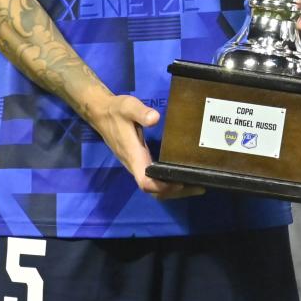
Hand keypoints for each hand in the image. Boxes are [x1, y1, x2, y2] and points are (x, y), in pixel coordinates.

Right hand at [83, 92, 204, 200]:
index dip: (163, 187)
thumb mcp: (128, 107)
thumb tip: (155, 118)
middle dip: (175, 192)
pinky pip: (152, 179)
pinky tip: (181, 175)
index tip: (181, 183)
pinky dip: (167, 182)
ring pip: (153, 187)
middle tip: (199, 187)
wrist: (102, 113)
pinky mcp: (138, 162)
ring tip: (195, 184)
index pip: (146, 182)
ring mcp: (136, 165)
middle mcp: (134, 165)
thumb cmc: (116, 111)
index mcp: (133, 156)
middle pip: (153, 190)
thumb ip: (141, 112)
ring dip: (172, 190)